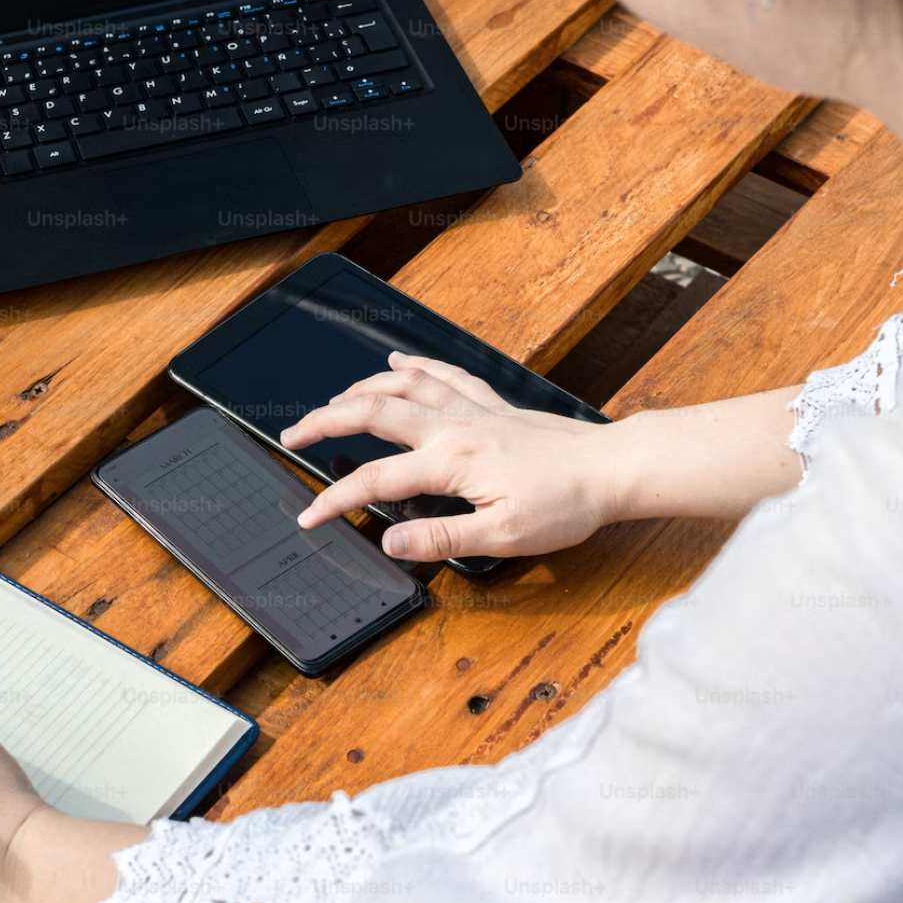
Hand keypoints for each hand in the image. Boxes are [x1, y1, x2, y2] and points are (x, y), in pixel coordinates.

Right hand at [281, 352, 630, 560]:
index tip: (309, 516)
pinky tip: (397, 359)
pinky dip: (414, 364)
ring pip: (402, 384)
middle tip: (292, 434)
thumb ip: (441, 538)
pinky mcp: (491, 404)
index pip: (374, 480)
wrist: (611, 469)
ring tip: (331, 402)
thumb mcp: (502, 535)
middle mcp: (453, 426)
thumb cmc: (564, 503)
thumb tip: (392, 543)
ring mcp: (472, 410)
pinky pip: (443, 373)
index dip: (334, 500)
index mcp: (449, 461)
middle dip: (325, 421)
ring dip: (359, 388)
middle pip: (372, 412)